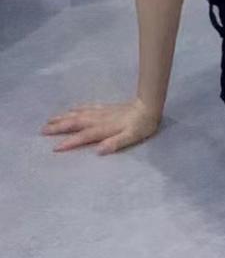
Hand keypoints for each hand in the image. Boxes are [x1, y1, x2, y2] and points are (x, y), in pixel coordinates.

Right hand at [40, 98, 161, 154]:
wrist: (149, 107)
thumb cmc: (142, 126)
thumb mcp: (132, 137)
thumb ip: (115, 143)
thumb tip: (98, 150)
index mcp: (104, 129)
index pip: (83, 136)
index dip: (70, 142)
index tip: (55, 148)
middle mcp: (99, 119)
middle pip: (75, 123)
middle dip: (58, 127)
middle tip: (42, 131)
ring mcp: (101, 112)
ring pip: (78, 114)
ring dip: (63, 117)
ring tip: (49, 121)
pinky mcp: (105, 108)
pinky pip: (86, 107)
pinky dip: (76, 108)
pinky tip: (70, 109)